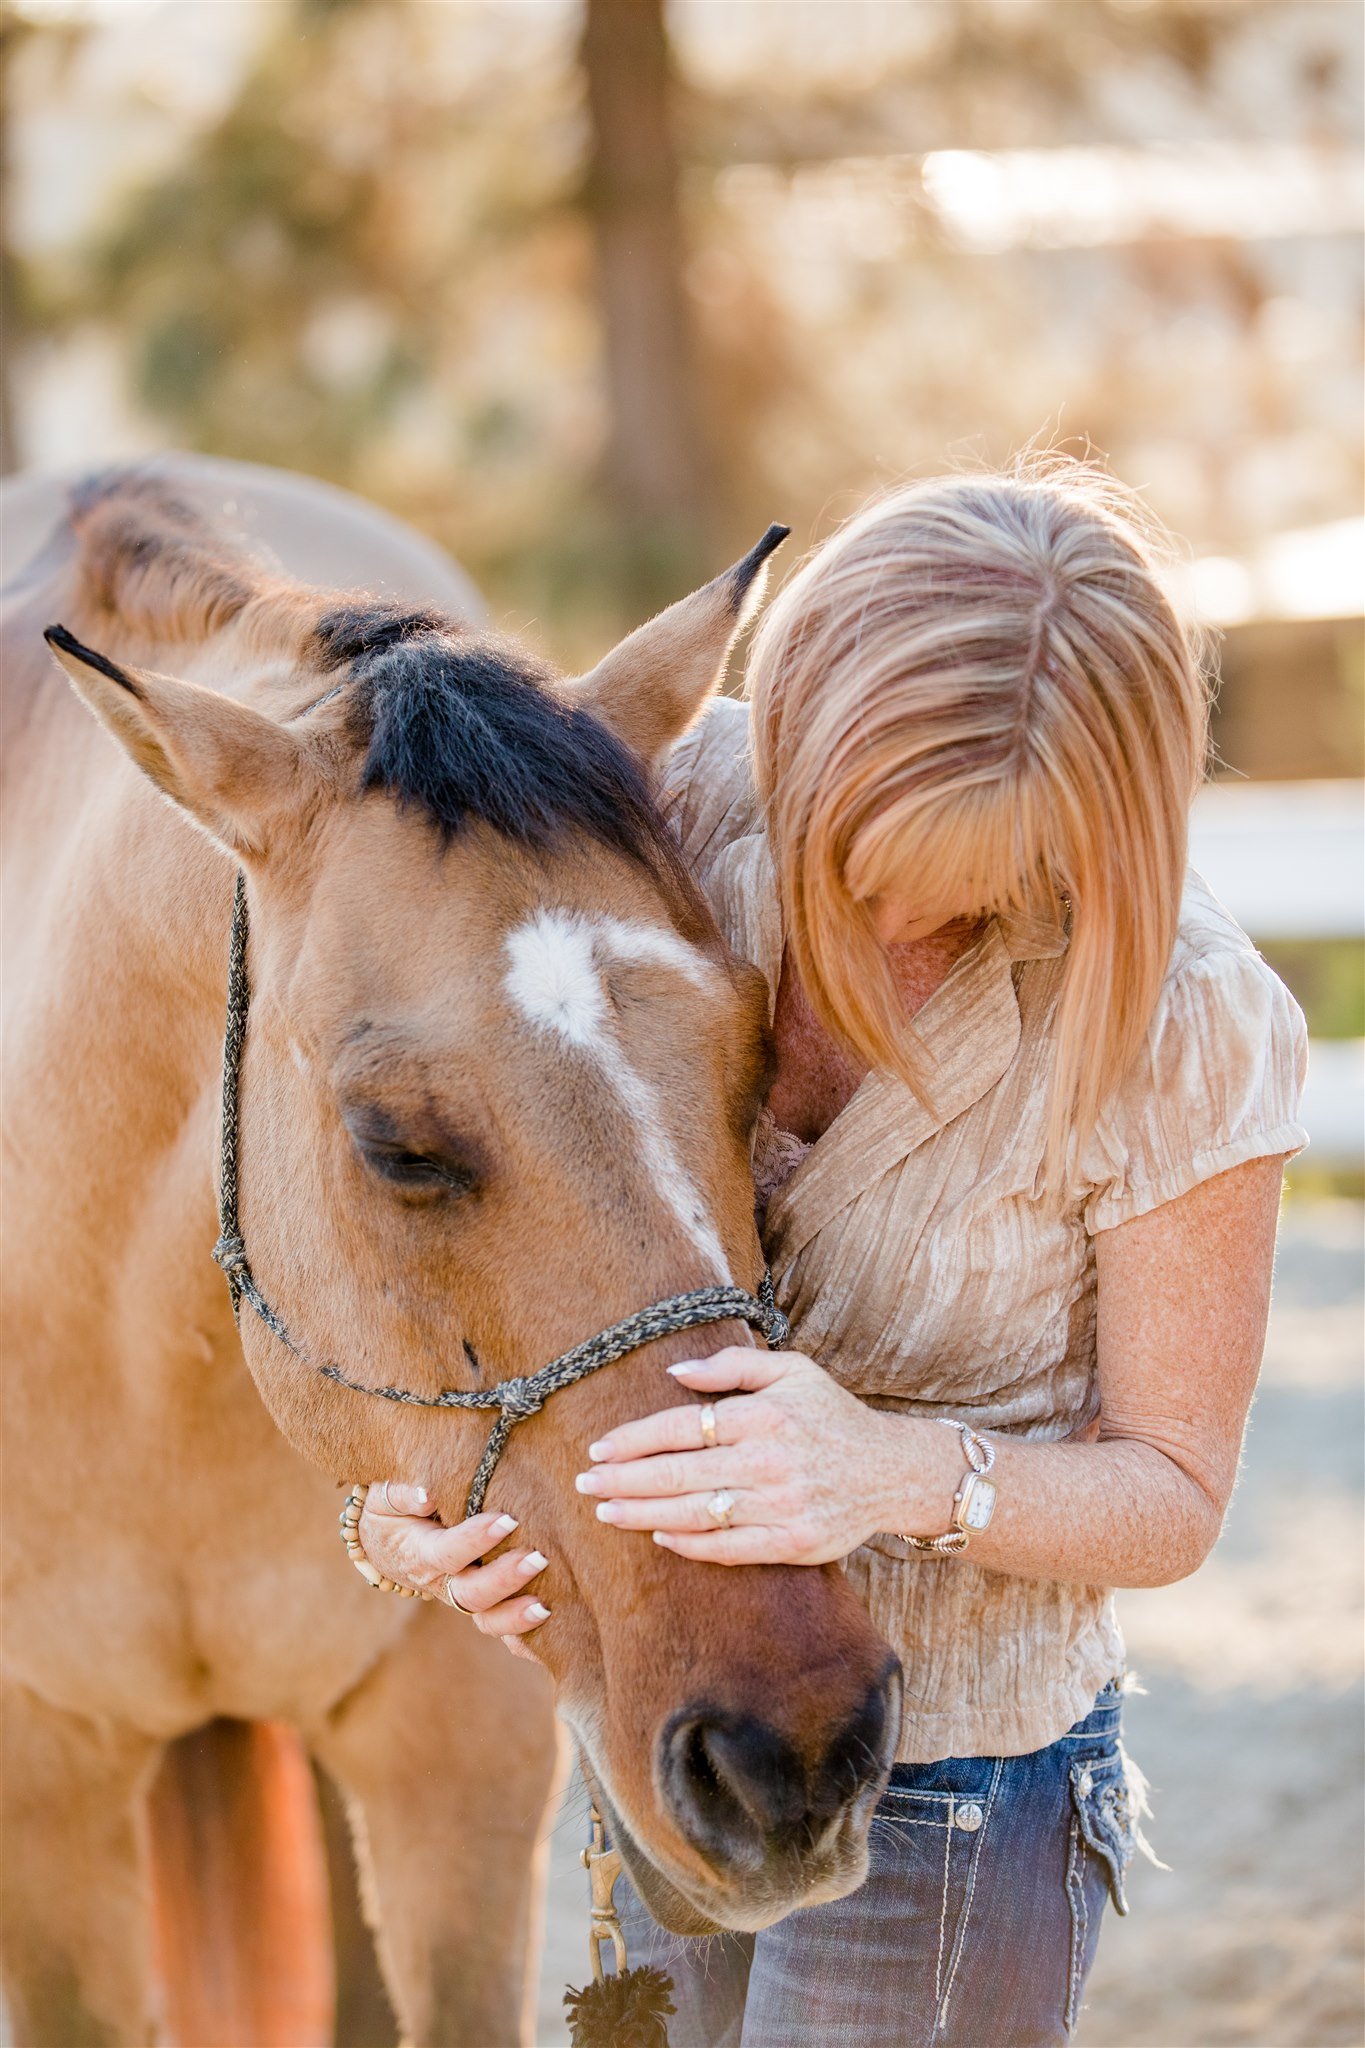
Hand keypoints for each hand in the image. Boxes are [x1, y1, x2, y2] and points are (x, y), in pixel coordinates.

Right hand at [357, 1483, 550, 1658]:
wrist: (385, 1544)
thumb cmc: (390, 1513)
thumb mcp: (384, 1498)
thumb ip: (402, 1495)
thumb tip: (427, 1494)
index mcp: (419, 1553)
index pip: (448, 1553)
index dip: (476, 1540)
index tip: (508, 1520)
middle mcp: (440, 1582)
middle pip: (471, 1594)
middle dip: (505, 1580)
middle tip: (539, 1558)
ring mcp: (458, 1596)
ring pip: (485, 1618)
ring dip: (515, 1615)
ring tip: (546, 1605)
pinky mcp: (476, 1601)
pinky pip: (496, 1624)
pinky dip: (519, 1632)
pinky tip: (549, 1624)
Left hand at [575, 1347, 910, 1564]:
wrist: (890, 1470)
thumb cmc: (831, 1415)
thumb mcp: (792, 1370)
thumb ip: (733, 1364)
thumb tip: (674, 1372)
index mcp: (764, 1414)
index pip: (682, 1426)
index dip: (634, 1439)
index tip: (599, 1448)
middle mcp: (769, 1460)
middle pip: (678, 1473)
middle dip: (623, 1480)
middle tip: (585, 1485)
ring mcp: (780, 1505)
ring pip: (695, 1513)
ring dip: (642, 1514)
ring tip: (606, 1513)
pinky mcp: (792, 1541)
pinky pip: (728, 1547)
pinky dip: (688, 1544)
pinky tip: (658, 1535)